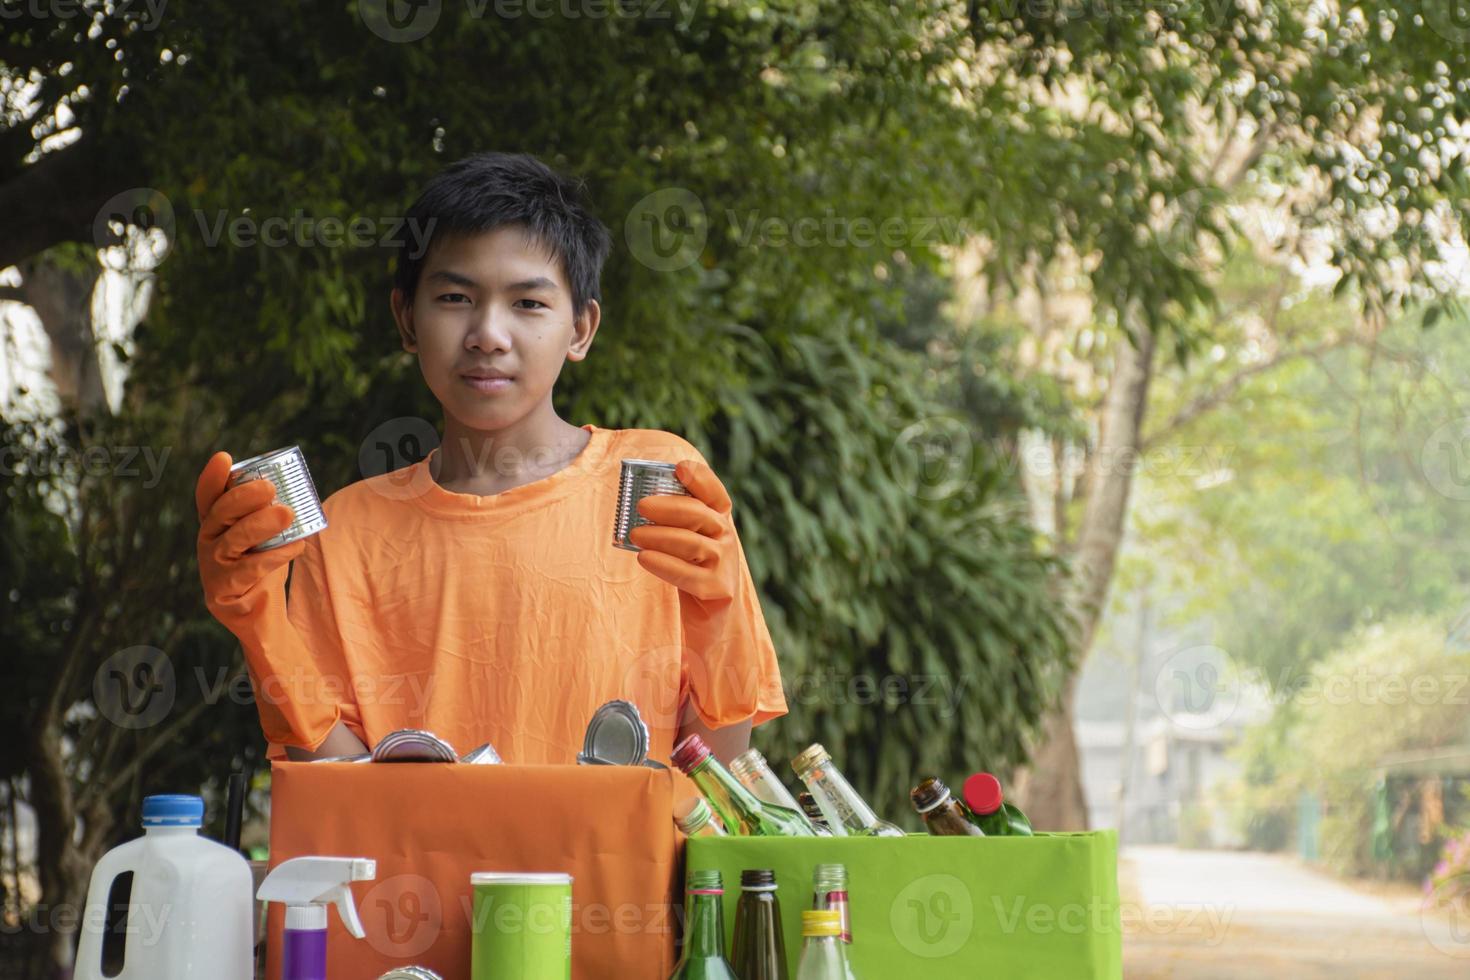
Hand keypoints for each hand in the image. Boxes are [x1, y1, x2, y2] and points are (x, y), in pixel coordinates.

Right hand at [195, 451, 303, 628]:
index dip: (212, 477)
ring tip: (287, 513)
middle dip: (243, 498)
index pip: (207, 497)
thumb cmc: (265, 565)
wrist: (262, 614)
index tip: (224, 457)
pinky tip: (296, 547)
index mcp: (215, 524)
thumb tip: (294, 483)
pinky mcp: (221, 593)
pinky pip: (249, 571)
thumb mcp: (265, 534)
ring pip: (232, 542)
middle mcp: (207, 543)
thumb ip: (269, 511)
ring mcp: (211, 569)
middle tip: (270, 487)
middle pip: (220, 514)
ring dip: (260, 525)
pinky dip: (275, 556)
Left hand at [627, 459, 738, 605]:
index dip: (701, 479)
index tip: (680, 468)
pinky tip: (643, 558)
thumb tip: (636, 501)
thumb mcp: (684, 542)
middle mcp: (727, 538)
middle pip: (700, 515)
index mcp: (719, 521)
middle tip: (641, 505)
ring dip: (660, 536)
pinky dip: (664, 564)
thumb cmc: (690, 572)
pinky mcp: (718, 589)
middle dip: (670, 507)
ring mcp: (725, 564)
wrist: (710, 618)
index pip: (715, 493)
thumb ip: (672, 522)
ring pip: (693, 543)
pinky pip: (688, 575)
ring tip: (635, 534)